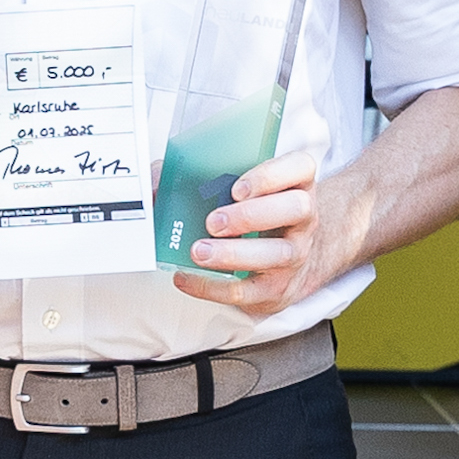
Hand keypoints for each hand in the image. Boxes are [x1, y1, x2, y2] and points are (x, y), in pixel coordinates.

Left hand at [173, 150, 350, 312]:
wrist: (283, 261)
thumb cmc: (252, 215)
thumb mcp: (238, 189)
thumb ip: (197, 175)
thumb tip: (155, 180)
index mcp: (295, 184)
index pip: (301, 167)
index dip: (271, 175)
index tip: (237, 188)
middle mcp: (303, 218)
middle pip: (296, 208)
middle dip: (251, 215)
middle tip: (213, 221)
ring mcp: (295, 254)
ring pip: (278, 253)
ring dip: (234, 253)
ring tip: (199, 251)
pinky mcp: (276, 288)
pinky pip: (248, 290)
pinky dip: (213, 286)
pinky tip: (186, 277)